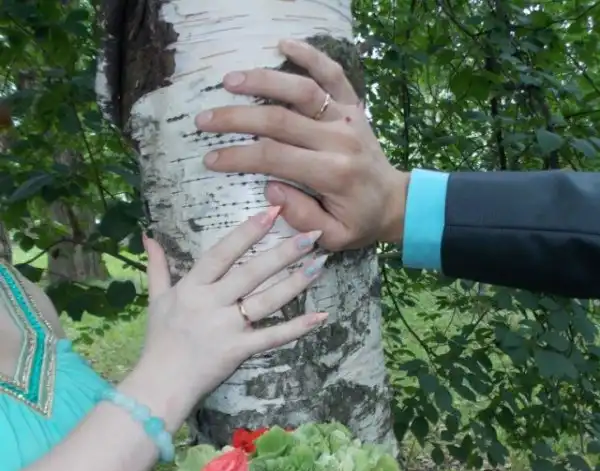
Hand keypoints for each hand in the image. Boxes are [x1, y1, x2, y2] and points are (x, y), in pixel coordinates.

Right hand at [129, 208, 325, 427]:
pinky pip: (272, 337)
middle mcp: (211, 303)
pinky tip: (320, 316)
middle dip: (282, 252)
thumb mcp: (156, 300)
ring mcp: (227, 328)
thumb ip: (158, 267)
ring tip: (319, 265)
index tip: (271, 212)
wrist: (160, 383)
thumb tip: (149, 236)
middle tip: (311, 234)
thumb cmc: (160, 341)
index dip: (247, 232)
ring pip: (266, 301)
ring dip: (295, 283)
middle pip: (251, 273)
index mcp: (192, 287)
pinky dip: (297, 328)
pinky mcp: (239, 350)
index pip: (222, 253)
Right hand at [195, 39, 408, 250]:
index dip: (239, 156)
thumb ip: (302, 217)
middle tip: (205, 119)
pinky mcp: (353, 106)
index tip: (211, 158)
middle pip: (280, 119)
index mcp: (333, 173)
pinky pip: (333, 74)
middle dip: (237, 118)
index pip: (276, 157)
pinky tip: (283, 44)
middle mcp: (340, 140)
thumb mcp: (333, 237)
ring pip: (303, 90)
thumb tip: (271, 189)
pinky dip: (310, 55)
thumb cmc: (359, 222)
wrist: (395, 203)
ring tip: (229, 80)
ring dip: (263, 80)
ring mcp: (347, 118)